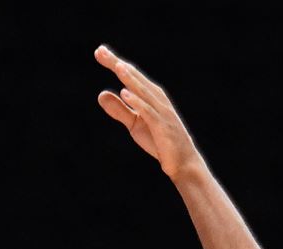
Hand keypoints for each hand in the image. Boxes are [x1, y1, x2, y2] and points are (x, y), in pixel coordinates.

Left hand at [94, 44, 202, 178]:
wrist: (183, 163)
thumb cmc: (160, 141)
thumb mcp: (134, 124)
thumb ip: (119, 109)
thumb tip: (101, 94)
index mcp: (151, 96)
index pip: (131, 76)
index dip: (115, 63)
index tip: (99, 51)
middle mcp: (157, 99)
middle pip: (135, 78)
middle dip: (118, 64)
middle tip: (101, 51)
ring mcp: (161, 112)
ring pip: (143, 92)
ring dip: (130, 78)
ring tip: (116, 66)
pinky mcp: (162, 127)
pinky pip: (148, 112)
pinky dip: (138, 102)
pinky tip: (125, 94)